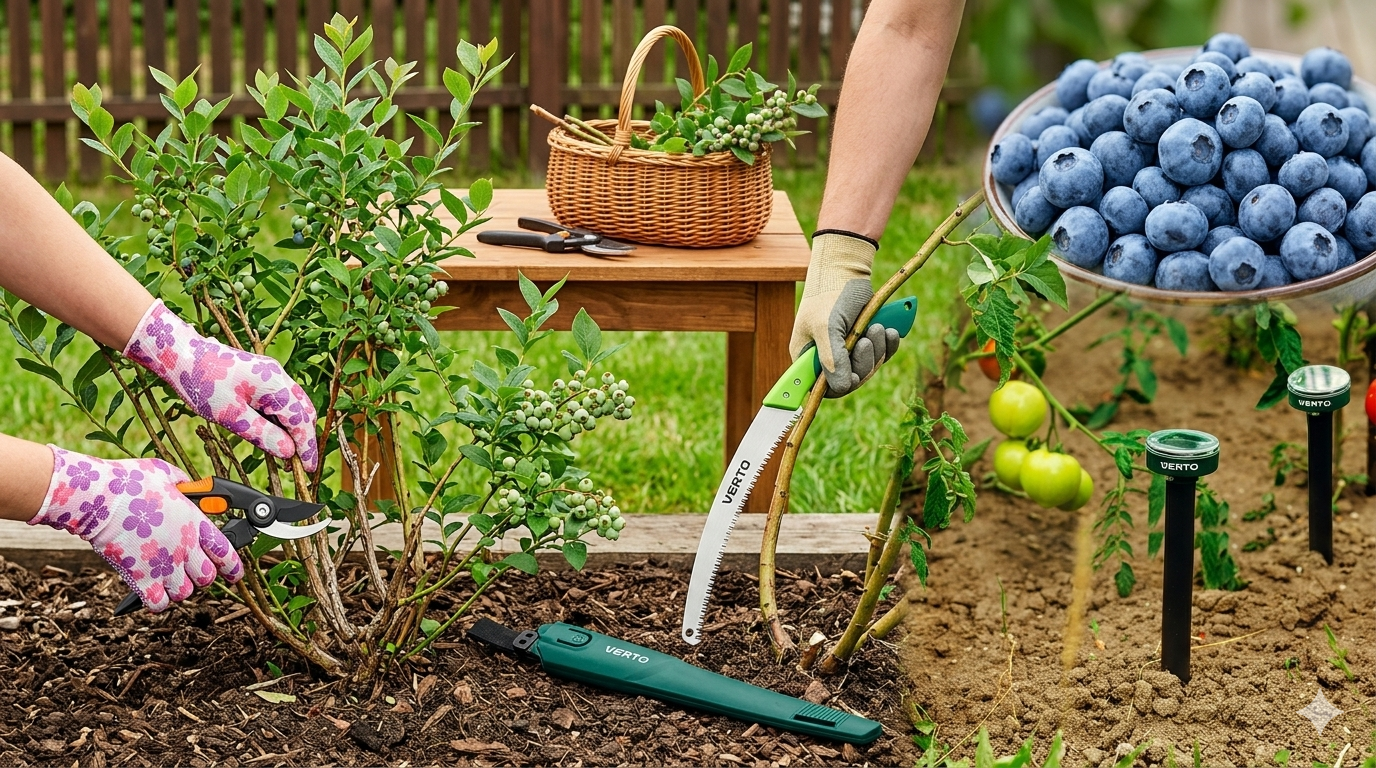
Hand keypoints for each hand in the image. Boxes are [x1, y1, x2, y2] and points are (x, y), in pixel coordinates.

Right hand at [29, 447, 242, 611]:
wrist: (97, 497)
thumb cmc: (128, 481)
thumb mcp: (164, 473)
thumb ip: (183, 483)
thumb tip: (188, 486)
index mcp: (194, 522)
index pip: (225, 551)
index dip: (233, 566)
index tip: (234, 573)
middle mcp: (184, 547)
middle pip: (207, 577)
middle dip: (203, 577)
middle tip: (192, 571)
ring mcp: (163, 565)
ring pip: (185, 593)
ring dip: (180, 589)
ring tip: (170, 579)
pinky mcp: (139, 577)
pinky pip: (158, 604)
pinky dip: (158, 602)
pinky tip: (152, 591)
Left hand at [124, 300, 318, 470]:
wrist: (181, 353)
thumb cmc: (201, 381)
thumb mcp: (230, 415)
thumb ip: (262, 434)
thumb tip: (287, 451)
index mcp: (274, 384)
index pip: (302, 420)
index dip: (307, 446)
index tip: (308, 468)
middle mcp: (278, 376)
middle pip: (304, 411)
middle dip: (304, 438)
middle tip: (298, 464)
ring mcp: (271, 373)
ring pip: (294, 405)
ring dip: (293, 428)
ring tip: (284, 451)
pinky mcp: (261, 375)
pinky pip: (281, 399)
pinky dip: (282, 418)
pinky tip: (271, 431)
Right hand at [789, 231, 900, 396]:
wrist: (847, 267)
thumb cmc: (831, 294)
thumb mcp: (827, 327)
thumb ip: (832, 359)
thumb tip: (839, 388)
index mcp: (806, 357)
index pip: (822, 388)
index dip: (840, 385)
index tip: (854, 374)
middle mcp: (825, 357)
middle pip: (850, 380)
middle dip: (864, 362)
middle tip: (867, 339)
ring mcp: (845, 349)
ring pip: (867, 368)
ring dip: (878, 351)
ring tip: (879, 328)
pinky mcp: (863, 340)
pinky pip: (880, 355)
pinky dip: (887, 345)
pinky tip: (890, 330)